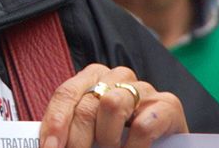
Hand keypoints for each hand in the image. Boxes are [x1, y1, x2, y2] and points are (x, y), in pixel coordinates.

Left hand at [39, 65, 185, 147]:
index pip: (66, 94)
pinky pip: (142, 126)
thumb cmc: (121, 138)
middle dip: (77, 139)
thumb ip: (72, 132)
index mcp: (94, 78)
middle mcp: (118, 77)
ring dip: (106, 139)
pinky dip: (132, 147)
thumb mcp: (92, 132)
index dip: (55, 122)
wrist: (165, 146)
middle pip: (87, 105)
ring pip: (112, 105)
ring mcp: (144, 89)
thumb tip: (49, 146)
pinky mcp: (169, 105)